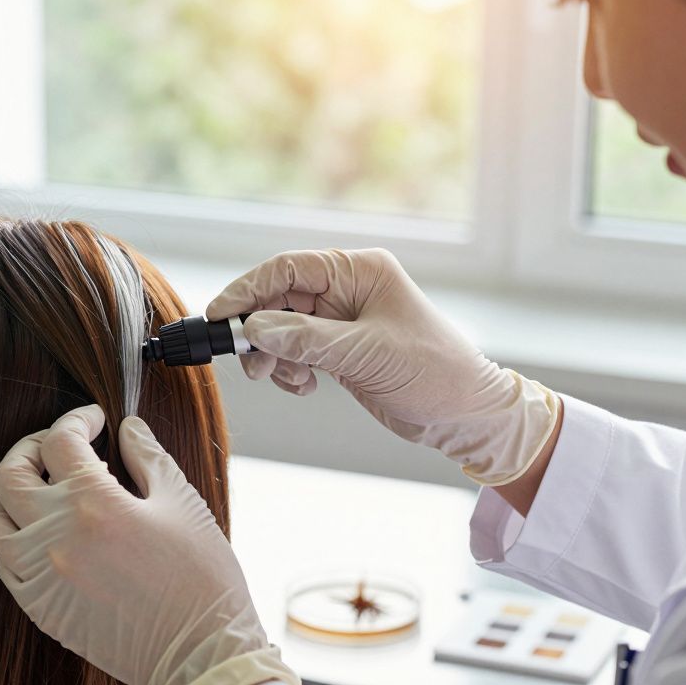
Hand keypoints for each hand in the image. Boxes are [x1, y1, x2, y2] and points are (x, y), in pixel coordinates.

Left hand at [0, 405, 298, 684]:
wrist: (200, 653)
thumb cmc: (201, 577)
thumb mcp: (182, 504)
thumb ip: (149, 458)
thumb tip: (128, 427)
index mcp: (94, 503)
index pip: (61, 441)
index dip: (77, 419)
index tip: (94, 420)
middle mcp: (55, 536)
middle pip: (10, 472)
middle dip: (31, 446)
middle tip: (57, 444)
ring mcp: (41, 575)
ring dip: (12, 495)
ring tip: (41, 489)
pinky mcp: (40, 609)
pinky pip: (5, 566)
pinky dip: (16, 542)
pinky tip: (45, 535)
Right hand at [207, 249, 558, 485]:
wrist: (466, 415)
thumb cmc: (432, 373)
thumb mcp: (366, 354)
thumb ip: (306, 339)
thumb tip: (254, 328)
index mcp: (359, 271)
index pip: (287, 269)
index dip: (248, 290)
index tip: (220, 317)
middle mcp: (348, 289)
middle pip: (278, 299)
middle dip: (260, 332)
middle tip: (254, 366)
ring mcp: (342, 319)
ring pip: (282, 329)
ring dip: (275, 356)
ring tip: (289, 381)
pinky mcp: (340, 349)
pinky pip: (295, 351)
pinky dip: (290, 370)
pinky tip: (308, 386)